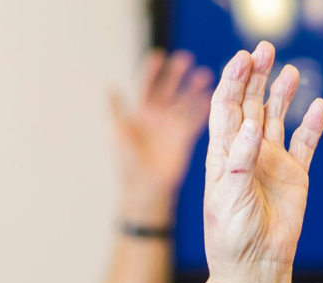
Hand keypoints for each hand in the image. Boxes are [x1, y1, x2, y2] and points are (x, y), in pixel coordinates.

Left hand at [114, 50, 213, 225]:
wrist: (144, 188)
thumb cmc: (126, 162)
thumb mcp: (117, 133)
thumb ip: (116, 109)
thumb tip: (110, 85)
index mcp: (140, 113)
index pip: (146, 86)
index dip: (152, 71)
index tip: (159, 55)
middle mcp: (157, 117)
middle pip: (169, 90)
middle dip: (176, 75)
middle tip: (187, 58)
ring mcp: (172, 127)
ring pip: (184, 102)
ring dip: (194, 89)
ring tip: (206, 75)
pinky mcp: (184, 139)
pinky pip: (195, 120)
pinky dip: (203, 109)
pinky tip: (212, 98)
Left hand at [197, 43, 322, 282]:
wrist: (256, 267)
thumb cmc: (231, 238)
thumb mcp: (228, 198)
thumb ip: (240, 160)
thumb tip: (252, 124)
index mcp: (223, 154)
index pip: (226, 109)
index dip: (233, 82)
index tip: (242, 60)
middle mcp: (247, 152)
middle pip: (251, 104)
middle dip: (256, 76)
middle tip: (265, 49)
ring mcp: (272, 162)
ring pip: (278, 118)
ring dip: (282, 93)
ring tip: (290, 70)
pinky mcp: (296, 176)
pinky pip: (306, 144)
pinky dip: (313, 125)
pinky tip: (319, 106)